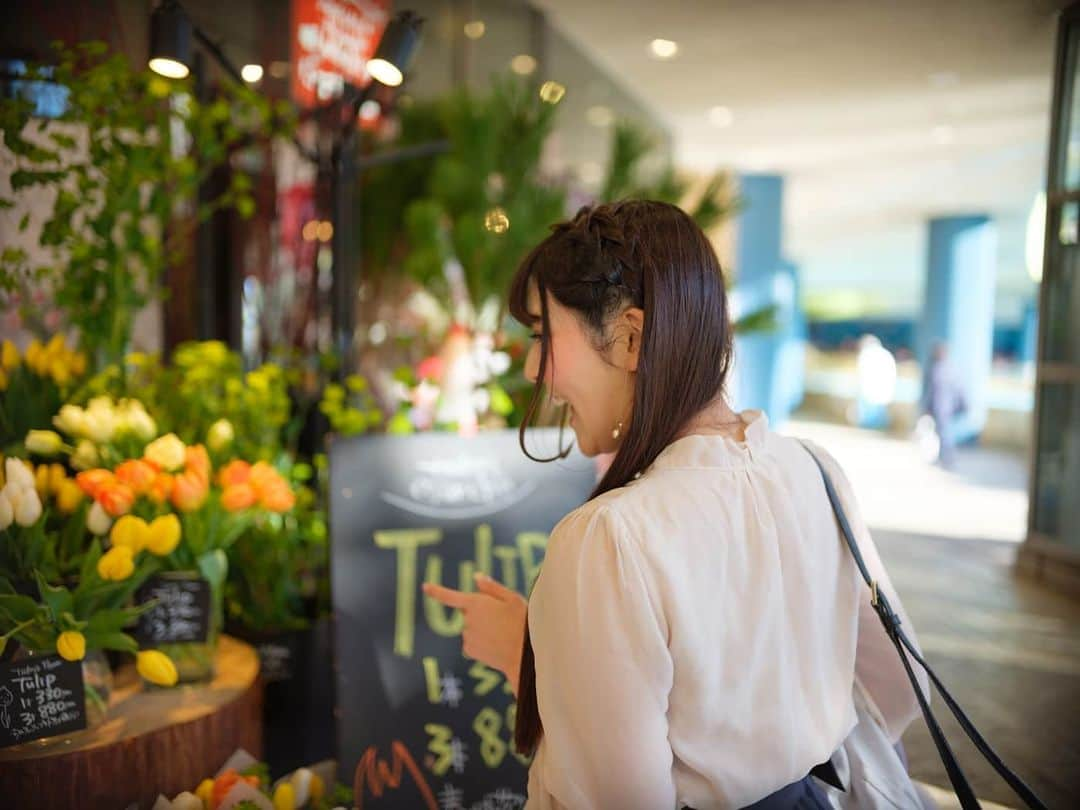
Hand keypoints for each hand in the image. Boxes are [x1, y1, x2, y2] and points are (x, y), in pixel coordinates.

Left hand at [423, 573, 527, 694]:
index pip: (450, 596)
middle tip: (502, 618)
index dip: (436, 591)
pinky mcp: (469, 650)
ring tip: (503, 633)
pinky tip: (496, 645)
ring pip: (471, 628)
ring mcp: (466, 636)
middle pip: (469, 612)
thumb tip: (477, 577)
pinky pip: (472, 643)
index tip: (424, 586)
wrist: (524, 656)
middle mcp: (467, 620)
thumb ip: (492, 587)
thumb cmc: (522, 623)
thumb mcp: (513, 599)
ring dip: (482, 629)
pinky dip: (481, 642)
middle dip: (480, 613)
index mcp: (475, 602)